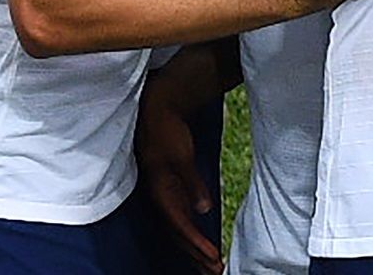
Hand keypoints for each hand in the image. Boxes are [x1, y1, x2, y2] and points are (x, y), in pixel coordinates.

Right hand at [134, 89, 221, 273]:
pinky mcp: (168, 193)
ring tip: (211, 266)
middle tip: (217, 272)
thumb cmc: (167, 133)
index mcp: (161, 194)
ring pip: (178, 232)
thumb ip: (192, 183)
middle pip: (179, 237)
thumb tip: (203, 209)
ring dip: (194, 250)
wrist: (155, 113)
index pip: (181, 227)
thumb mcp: (181, 156)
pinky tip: (199, 245)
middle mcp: (160, 200)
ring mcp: (163, 198)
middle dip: (197, 256)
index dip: (197, 245)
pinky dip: (190, 236)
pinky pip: (178, 222)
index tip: (213, 258)